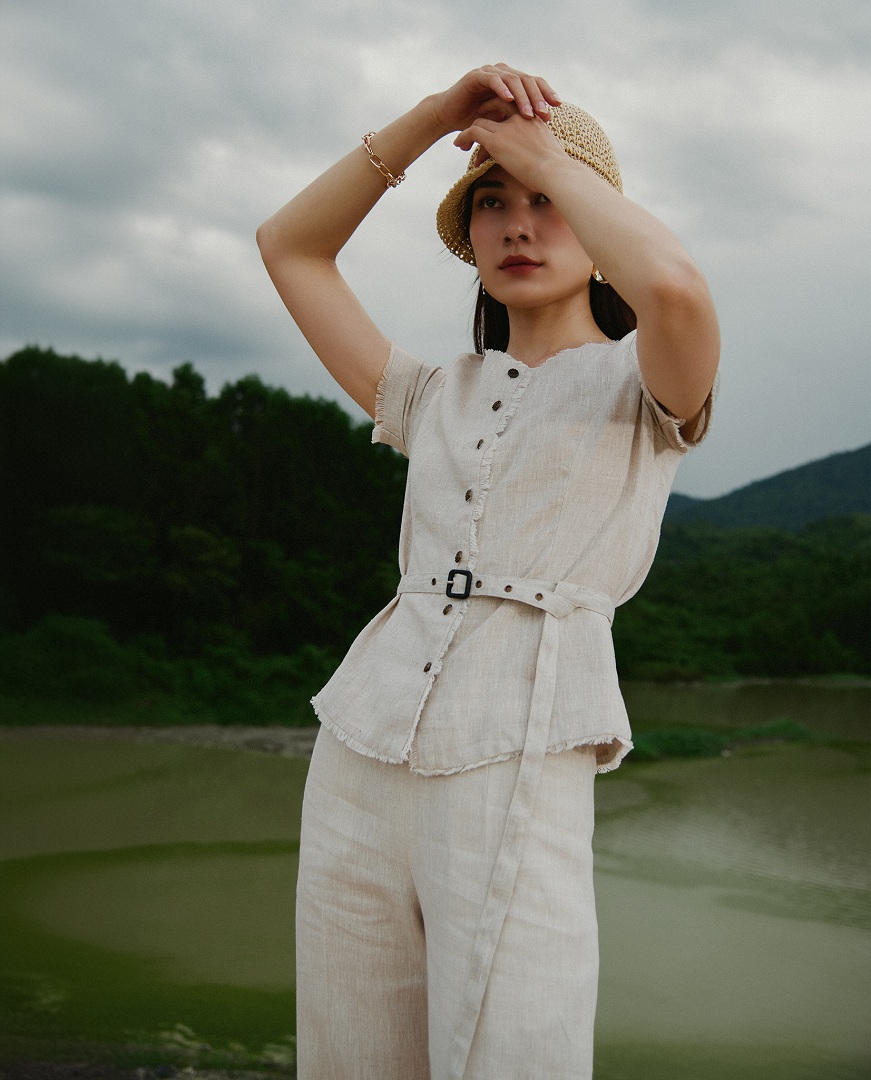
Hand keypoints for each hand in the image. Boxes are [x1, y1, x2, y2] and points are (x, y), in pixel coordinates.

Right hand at [430, 63, 560, 134]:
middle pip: (527, 81)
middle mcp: (504, 74)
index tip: (556, 109)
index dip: (546, 94)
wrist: (449, 116)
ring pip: (512, 80)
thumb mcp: (503, 122)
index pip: (535, 84)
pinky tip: (509, 99)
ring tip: (529, 112)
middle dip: (537, 97)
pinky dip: (502, 89)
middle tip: (544, 113)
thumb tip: (545, 126)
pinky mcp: (477, 75)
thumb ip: (519, 119)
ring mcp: (491, 72)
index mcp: (513, 83)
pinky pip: (493, 80)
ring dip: (522, 96)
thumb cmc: (476, 121)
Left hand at [453, 111, 566, 191]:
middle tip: (474, 127)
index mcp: (532, 118)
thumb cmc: (556, 170)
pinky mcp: (496, 140)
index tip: (493, 120)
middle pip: (494, 107)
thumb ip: (540, 151)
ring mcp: (506, 128)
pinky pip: (473, 132)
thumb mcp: (550, 154)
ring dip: (469, 131)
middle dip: (483, 114)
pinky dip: (463, 137)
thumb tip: (539, 166)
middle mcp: (519, 117)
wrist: (555, 172)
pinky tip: (458, 144)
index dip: (500, 111)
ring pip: (480, 121)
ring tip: (463, 144)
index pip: (511, 106)